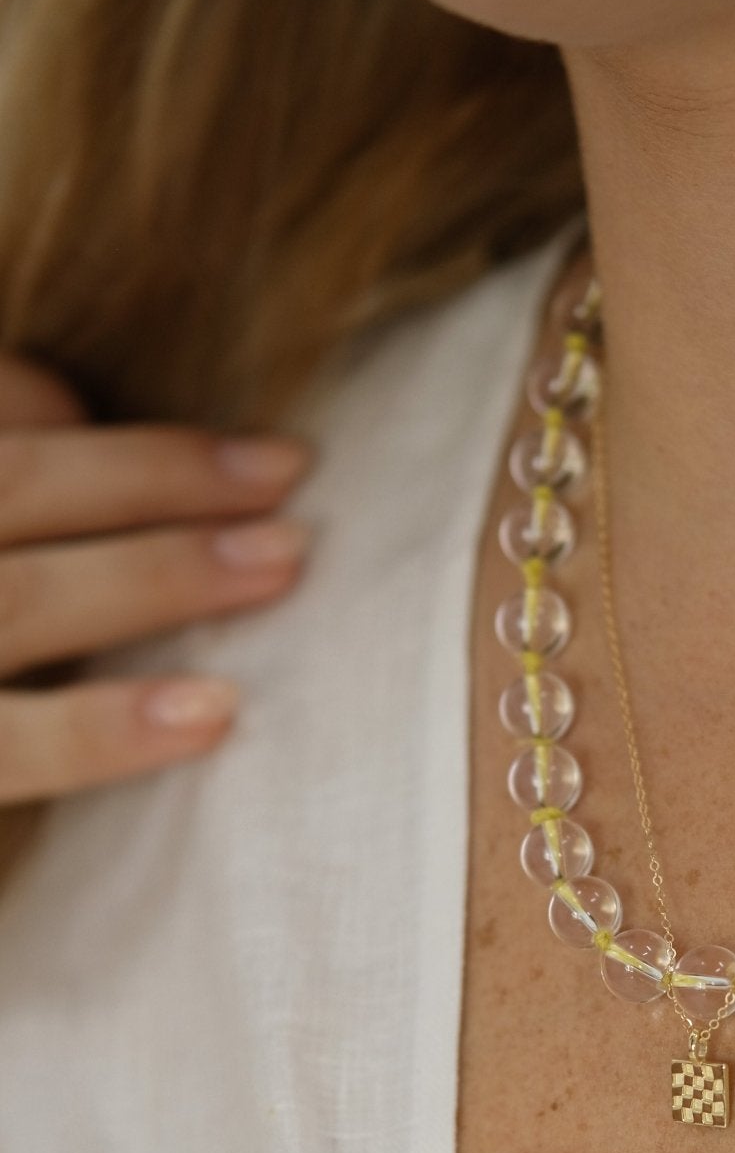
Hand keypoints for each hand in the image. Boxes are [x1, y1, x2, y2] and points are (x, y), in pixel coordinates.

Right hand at [0, 350, 313, 805]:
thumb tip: (68, 409)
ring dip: (158, 573)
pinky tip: (210, 713)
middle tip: (288, 471)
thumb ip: (6, 510)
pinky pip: (11, 748)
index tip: (185, 437)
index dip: (54, 404)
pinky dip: (104, 727)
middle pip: (10, 486)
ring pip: (18, 601)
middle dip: (152, 474)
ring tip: (283, 563)